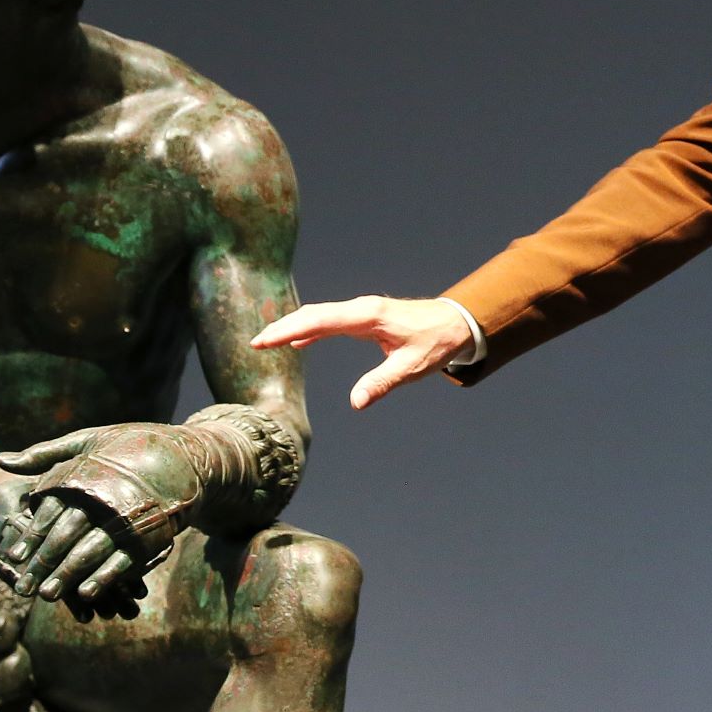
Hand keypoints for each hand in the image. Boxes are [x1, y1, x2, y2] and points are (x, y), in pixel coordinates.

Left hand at [0, 425, 206, 612]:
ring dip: (69, 576)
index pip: (51, 510)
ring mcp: (131, 517)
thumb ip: (45, 454)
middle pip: (68, 535)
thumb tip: (1, 460)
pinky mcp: (152, 533)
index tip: (12, 557)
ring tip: (48, 596)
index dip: (30, 536)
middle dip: (44, 563)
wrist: (190, 455)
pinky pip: (125, 560)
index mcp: (88, 474)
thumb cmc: (132, 446)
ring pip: (93, 551)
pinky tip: (86, 594)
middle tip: (23, 588)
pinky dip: (105, 578)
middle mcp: (107, 496)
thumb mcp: (89, 440)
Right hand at [251, 296, 475, 409]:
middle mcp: (362, 309)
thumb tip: (356, 402)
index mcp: (368, 317)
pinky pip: (332, 320)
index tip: (265, 340)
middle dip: (283, 326)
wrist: (456, 322)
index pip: (320, 321)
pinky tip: (299, 342)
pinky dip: (312, 329)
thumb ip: (382, 383)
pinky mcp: (366, 317)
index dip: (289, 330)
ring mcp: (363, 311)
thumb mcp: (411, 367)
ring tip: (268, 341)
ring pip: (320, 315)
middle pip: (313, 314)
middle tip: (255, 342)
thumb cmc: (435, 342)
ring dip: (294, 326)